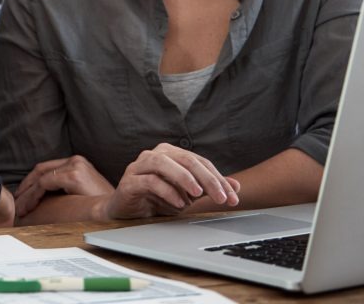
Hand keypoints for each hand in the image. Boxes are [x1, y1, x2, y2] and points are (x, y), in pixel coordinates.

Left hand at [14, 156, 113, 217]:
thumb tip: (45, 201)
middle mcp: (75, 160)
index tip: (23, 196)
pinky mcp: (74, 175)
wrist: (119, 211)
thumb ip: (66, 190)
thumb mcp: (81, 194)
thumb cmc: (101, 207)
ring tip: (19, 207)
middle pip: (41, 169)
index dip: (32, 182)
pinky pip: (45, 183)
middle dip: (26, 185)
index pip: (48, 168)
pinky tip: (27, 207)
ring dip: (26, 192)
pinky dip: (33, 195)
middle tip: (16, 201)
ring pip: (40, 176)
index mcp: (77, 162)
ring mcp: (75, 165)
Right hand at [99, 143, 239, 219]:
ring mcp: (140, 166)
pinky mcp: (130, 181)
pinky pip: (149, 181)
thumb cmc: (157, 198)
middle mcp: (156, 155)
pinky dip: (166, 191)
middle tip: (221, 196)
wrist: (127, 210)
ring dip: (183, 177)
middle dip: (206, 178)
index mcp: (171, 154)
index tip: (232, 197)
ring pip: (163, 163)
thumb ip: (208, 187)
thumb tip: (235, 186)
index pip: (199, 162)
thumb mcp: (187, 194)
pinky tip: (177, 203)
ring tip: (198, 193)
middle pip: (185, 159)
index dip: (217, 178)